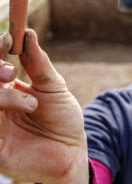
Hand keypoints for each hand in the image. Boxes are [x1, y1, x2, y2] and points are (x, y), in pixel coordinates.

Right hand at [0, 30, 88, 183]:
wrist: (73, 150)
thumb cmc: (63, 117)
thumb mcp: (53, 87)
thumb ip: (38, 64)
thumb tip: (28, 33)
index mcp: (5, 90)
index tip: (9, 38)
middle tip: (10, 70)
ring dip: (1, 97)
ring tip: (32, 103)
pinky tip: (26, 108)